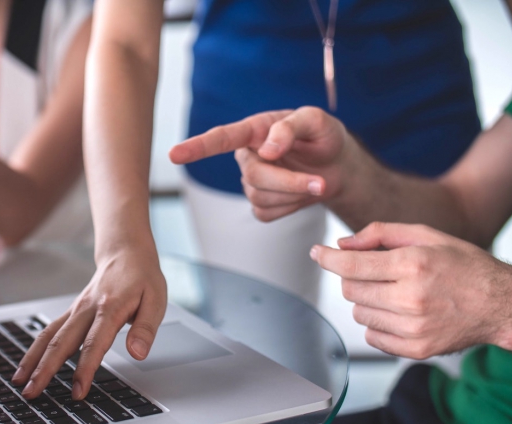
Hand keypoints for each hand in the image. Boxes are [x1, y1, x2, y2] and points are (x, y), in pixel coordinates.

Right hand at [13, 246, 166, 398]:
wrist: (126, 252)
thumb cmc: (142, 278)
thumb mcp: (156, 300)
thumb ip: (145, 328)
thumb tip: (137, 353)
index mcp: (110, 308)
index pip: (94, 343)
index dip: (85, 369)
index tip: (78, 391)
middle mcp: (87, 309)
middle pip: (61, 342)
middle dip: (45, 370)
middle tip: (32, 393)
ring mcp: (76, 310)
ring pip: (48, 336)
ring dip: (33, 360)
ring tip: (19, 383)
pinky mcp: (71, 312)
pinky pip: (49, 331)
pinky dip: (35, 349)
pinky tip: (26, 365)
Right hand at [169, 107, 355, 221]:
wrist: (337, 166)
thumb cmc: (324, 137)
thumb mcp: (317, 121)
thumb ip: (291, 127)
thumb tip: (267, 150)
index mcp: (255, 130)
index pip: (221, 138)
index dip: (196, 147)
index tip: (174, 155)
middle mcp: (248, 156)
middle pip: (254, 176)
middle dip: (289, 182)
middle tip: (320, 182)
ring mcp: (252, 182)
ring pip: (261, 197)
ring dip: (294, 194)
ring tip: (316, 182)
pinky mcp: (261, 204)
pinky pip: (267, 213)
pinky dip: (291, 208)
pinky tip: (300, 195)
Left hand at [310, 222, 511, 357]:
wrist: (501, 304)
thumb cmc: (464, 266)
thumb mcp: (426, 235)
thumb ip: (380, 233)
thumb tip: (342, 245)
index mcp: (413, 265)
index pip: (351, 265)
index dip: (327, 258)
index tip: (317, 253)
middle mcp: (411, 298)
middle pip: (350, 289)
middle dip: (354, 277)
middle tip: (376, 272)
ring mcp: (413, 328)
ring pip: (358, 313)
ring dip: (367, 301)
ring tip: (394, 292)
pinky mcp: (416, 350)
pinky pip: (372, 336)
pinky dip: (377, 324)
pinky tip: (399, 312)